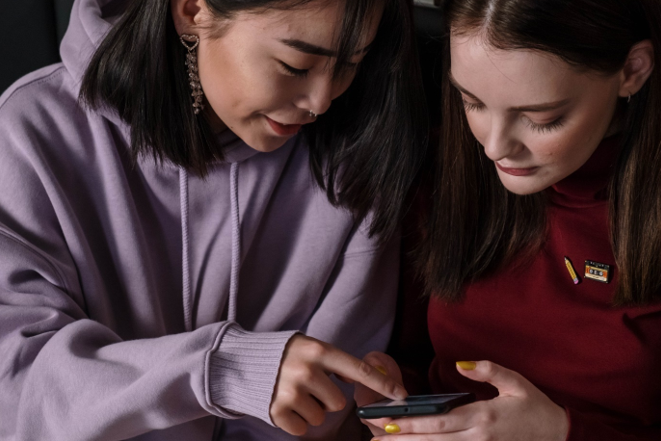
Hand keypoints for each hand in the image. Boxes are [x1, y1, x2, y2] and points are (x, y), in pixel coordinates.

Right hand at [270, 335, 407, 435]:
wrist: (240, 362)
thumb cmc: (283, 355)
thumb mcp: (309, 347)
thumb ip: (334, 362)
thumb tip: (360, 377)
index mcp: (318, 351)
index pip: (358, 369)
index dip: (382, 384)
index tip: (402, 395)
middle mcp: (306, 370)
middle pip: (338, 403)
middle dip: (326, 399)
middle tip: (308, 386)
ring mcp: (290, 392)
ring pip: (321, 418)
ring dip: (311, 410)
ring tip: (294, 393)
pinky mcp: (276, 411)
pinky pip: (303, 429)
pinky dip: (296, 421)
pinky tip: (285, 404)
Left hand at [373, 360, 568, 440]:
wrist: (560, 436)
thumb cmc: (536, 407)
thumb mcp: (515, 382)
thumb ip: (487, 370)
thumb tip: (460, 365)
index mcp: (483, 416)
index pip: (439, 421)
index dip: (412, 423)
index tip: (387, 420)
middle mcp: (478, 437)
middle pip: (433, 440)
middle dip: (401, 438)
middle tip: (374, 437)